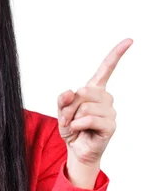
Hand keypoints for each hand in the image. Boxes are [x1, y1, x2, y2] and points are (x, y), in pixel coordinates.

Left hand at [57, 38, 132, 165]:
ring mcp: (110, 111)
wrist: (76, 149)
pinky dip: (78, 124)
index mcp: (95, 90)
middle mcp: (105, 98)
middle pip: (83, 92)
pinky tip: (80, 130)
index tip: (129, 41)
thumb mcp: (61, 111)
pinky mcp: (111, 125)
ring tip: (75, 126)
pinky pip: (89, 119)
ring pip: (85, 107)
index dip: (117, 54)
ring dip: (73, 118)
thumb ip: (63, 100)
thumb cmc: (72, 128)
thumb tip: (71, 92)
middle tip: (68, 118)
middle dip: (69, 106)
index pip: (107, 68)